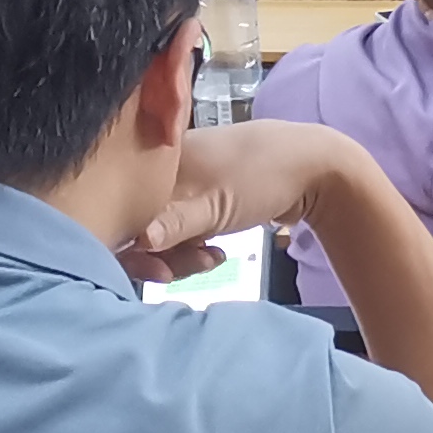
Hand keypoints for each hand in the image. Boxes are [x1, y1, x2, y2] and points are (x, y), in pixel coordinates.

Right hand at [119, 119, 366, 280]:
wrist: (314, 167)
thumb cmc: (261, 175)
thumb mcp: (214, 204)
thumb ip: (173, 225)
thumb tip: (137, 242)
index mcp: (154, 160)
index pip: (118, 209)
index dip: (129, 245)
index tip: (156, 270)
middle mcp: (160, 171)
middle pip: (137, 225)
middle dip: (160, 255)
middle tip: (179, 272)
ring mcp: (180, 186)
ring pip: (161, 232)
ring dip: (180, 255)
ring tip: (209, 259)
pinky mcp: (198, 201)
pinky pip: (181, 232)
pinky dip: (194, 248)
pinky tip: (216, 253)